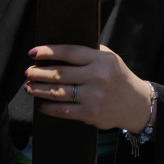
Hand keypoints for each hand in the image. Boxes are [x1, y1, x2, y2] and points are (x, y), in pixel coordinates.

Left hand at [25, 44, 151, 131]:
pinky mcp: (90, 113)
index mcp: (101, 59)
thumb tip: (59, 51)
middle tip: (28, 72)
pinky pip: (63, 110)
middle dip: (38, 73)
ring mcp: (94, 96)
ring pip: (58, 92)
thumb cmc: (118, 77)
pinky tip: (40, 103)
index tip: (33, 52)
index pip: (70, 52)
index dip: (49, 52)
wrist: (135, 103)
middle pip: (60, 73)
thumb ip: (90, 53)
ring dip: (39, 90)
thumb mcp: (110, 59)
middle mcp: (98, 76)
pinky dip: (48, 107)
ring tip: (28, 87)